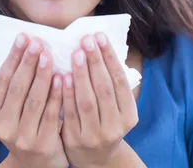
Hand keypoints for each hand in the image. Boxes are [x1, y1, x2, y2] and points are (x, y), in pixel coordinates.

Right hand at [0, 34, 68, 167]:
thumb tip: (23, 47)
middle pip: (17, 88)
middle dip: (28, 62)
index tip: (22, 37)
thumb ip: (14, 88)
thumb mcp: (11, 112)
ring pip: (34, 99)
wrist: (36, 166)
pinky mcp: (43, 144)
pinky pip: (51, 114)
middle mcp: (3, 127)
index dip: (13, 58)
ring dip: (42, 75)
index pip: (2, 81)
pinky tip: (62, 78)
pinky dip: (57, 94)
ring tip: (48, 54)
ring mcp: (22, 137)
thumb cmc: (26, 128)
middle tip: (37, 41)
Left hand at [60, 33, 138, 167]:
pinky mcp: (75, 139)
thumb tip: (102, 46)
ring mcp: (95, 135)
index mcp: (129, 115)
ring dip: (81, 74)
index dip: (110, 58)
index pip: (120, 81)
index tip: (100, 37)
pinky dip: (66, 93)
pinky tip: (62, 75)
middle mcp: (115, 126)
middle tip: (86, 40)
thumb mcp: (117, 108)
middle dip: (95, 62)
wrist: (95, 159)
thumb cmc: (104, 123)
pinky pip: (70, 113)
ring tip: (75, 53)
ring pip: (88, 101)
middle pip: (104, 89)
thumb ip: (112, 84)